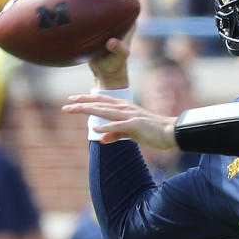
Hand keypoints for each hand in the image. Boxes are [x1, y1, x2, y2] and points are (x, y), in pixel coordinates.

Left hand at [62, 93, 177, 147]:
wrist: (171, 132)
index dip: (86, 99)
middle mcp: (125, 108)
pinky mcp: (136, 125)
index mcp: (125, 108)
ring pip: (105, 111)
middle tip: (66, 103)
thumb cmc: (152, 132)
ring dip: (88, 110)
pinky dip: (106, 126)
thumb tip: (100, 138)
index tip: (72, 99)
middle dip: (81, 103)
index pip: (102, 101)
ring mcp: (130, 116)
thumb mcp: (131, 133)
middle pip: (99, 103)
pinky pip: (118, 126)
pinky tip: (94, 128)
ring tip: (73, 109)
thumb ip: (115, 134)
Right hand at [88, 0, 137, 89]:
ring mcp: (104, 23)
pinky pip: (87, 14)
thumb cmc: (114, 64)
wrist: (104, 72)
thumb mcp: (117, 58)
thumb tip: (112, 42)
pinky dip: (80, 6)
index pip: (132, 6)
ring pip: (99, 4)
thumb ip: (118, 50)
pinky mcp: (93, 28)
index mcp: (126, 25)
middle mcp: (116, 21)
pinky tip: (68, 0)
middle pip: (114, 0)